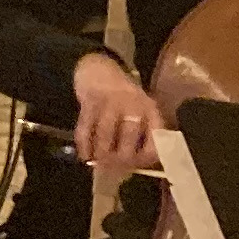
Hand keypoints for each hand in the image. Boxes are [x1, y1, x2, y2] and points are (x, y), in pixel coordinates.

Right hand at [68, 51, 161, 172]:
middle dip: (120, 158)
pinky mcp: (90, 101)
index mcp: (150, 110)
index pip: (154, 139)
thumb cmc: (123, 97)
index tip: (136, 167)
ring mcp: (110, 102)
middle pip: (128, 138)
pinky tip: (84, 155)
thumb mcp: (140, 110)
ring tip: (99, 165)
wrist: (98, 68)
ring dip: (101, 154)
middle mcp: (133, 105)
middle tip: (114, 170)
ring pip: (106, 135)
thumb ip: (143, 134)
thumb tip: (138, 166)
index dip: (146, 158)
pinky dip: (84, 145)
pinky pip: (86, 128)